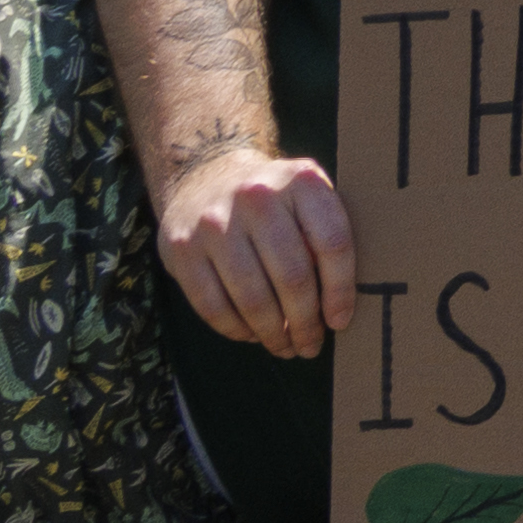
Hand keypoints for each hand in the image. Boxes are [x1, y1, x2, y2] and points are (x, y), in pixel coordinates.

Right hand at [152, 137, 353, 357]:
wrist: (205, 176)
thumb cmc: (273, 200)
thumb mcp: (307, 196)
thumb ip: (326, 235)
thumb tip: (340, 308)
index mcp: (301, 180)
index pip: (333, 244)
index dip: (340, 291)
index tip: (340, 321)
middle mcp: (256, 196)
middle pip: (293, 278)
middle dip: (305, 323)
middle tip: (310, 345)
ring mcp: (214, 222)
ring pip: (252, 299)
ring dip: (272, 334)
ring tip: (284, 346)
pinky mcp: (181, 248)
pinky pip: (212, 306)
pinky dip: (236, 330)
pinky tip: (250, 334)